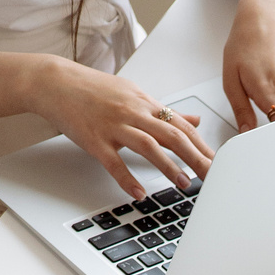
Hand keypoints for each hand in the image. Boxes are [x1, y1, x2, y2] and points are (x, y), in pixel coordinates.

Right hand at [29, 59, 213, 198]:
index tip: (219, 162)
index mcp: (144, 103)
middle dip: (196, 157)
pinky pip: (113, 161)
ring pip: (147, 145)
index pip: (181, 125)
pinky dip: (127, 178)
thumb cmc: (94, 90)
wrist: (55, 82)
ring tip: (184, 185)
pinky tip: (138, 193)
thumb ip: (165, 111)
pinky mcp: (94, 139)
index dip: (202, 145)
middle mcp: (132, 112)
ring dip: (168, 166)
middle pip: (171, 134)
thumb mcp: (134, 95)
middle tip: (213, 176)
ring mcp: (113, 125)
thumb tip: (194, 120)